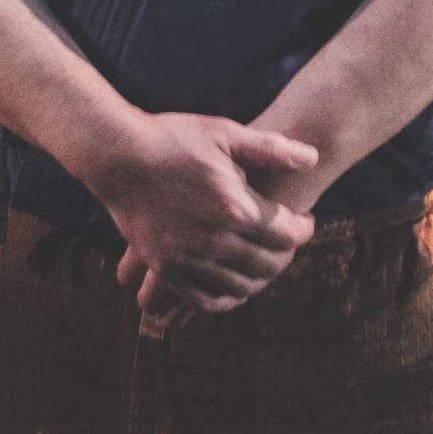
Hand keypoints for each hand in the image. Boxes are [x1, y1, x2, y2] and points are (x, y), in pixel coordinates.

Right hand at [88, 112, 317, 315]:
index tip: (306, 220)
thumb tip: (313, 157)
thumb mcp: (224, 133)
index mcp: (234, 207)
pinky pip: (204, 300)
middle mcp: (213, 240)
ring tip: (264, 260)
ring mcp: (187, 259)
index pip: (286, 234)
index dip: (303, 228)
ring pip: (240, 287)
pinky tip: (233, 285)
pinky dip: (225, 298)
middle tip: (287, 241)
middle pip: (268, 264)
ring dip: (259, 278)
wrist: (118, 156)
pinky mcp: (165, 269)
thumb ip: (270, 149)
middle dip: (285, 254)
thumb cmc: (173, 139)